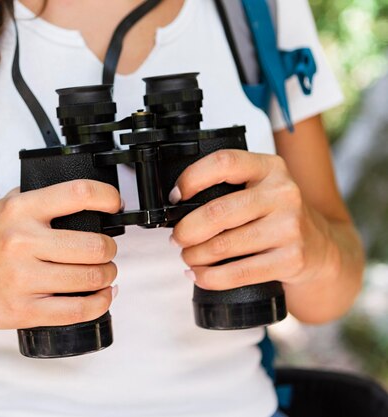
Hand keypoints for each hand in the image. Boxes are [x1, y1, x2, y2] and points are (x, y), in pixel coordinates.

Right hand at [0, 180, 121, 329]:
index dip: (108, 197)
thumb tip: (86, 197)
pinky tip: (102, 296)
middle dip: (109, 250)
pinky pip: (77, 310)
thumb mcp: (4, 208)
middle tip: (106, 252)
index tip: (115, 205)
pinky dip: (100, 303)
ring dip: (106, 276)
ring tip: (103, 273)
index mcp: (20, 210)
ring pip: (90, 278)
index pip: (78, 194)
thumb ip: (38, 198)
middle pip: (93, 245)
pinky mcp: (23, 310)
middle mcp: (20, 241)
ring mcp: (21, 278)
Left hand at [169, 150, 331, 291]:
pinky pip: (237, 273)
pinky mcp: (291, 259)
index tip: (175, 197)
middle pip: (217, 212)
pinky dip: (209, 277)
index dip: (191, 179)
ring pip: (223, 246)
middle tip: (177, 238)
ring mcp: (290, 227)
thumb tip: (177, 206)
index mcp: (270, 167)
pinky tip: (199, 275)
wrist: (322, 248)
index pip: (223, 163)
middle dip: (186, 230)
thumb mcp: (260, 188)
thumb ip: (229, 187)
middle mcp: (283, 193)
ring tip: (188, 256)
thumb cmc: (277, 216)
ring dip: (194, 256)